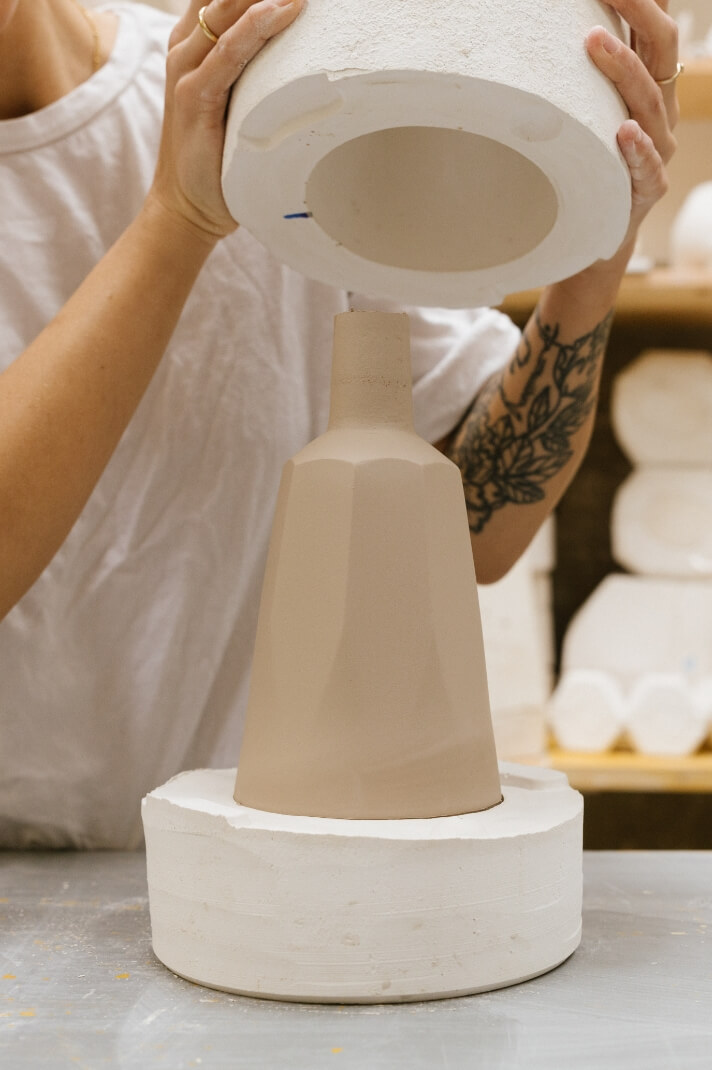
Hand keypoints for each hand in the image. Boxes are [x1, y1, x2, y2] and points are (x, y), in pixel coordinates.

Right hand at [149, 0, 304, 243]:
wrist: (189, 206)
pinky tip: (283, 9)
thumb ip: (258, 67)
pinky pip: (226, 51)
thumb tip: (309, 51)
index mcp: (196, 39)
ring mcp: (186, 68)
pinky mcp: (192, 96)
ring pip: (225, 9)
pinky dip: (254, 27)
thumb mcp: (241, 98)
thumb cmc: (222, 153)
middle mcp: (186, 45)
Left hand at [587, 0, 678, 245]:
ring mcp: (659, 149)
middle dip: (637, 13)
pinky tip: (625, 132)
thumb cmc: (587, 163)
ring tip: (595, 42)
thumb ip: (584, 77)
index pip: (655, 28)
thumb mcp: (588, 113)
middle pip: (661, 50)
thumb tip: (561, 36)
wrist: (595, 232)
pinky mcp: (649, 189)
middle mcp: (661, 110)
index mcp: (650, 84)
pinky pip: (648, 166)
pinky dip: (638, 148)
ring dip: (623, 69)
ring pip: (648, 102)